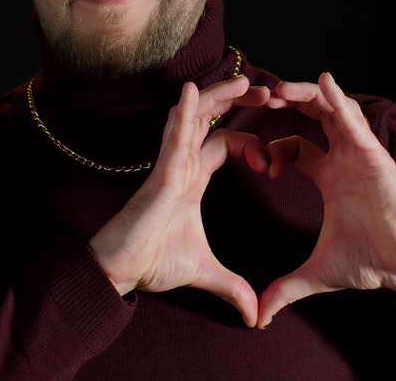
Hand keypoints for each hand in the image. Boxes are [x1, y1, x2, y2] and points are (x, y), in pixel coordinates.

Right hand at [89, 74, 272, 326]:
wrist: (121, 271)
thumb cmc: (153, 262)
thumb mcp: (205, 273)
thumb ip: (233, 287)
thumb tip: (254, 315)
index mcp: (193, 177)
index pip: (227, 142)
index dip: (254, 144)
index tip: (273, 165)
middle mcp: (182, 163)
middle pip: (213, 118)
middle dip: (239, 101)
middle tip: (270, 91)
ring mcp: (170, 164)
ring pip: (195, 118)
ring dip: (218, 96)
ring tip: (245, 80)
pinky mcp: (160, 173)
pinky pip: (172, 136)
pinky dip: (183, 113)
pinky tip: (193, 91)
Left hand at [259, 72, 395, 327]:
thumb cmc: (369, 263)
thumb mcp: (315, 274)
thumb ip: (284, 289)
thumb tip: (257, 318)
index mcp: (329, 176)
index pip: (295, 144)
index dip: (273, 148)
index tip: (260, 165)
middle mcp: (343, 158)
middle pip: (311, 115)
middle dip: (286, 103)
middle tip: (258, 97)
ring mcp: (359, 152)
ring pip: (331, 108)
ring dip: (305, 94)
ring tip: (279, 89)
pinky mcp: (374, 153)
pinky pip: (354, 119)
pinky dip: (338, 99)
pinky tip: (323, 82)